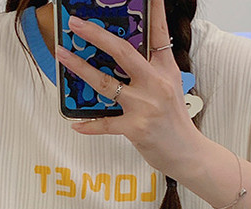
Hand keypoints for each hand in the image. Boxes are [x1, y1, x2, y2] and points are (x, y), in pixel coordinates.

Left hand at [55, 0, 205, 179]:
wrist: (187, 153)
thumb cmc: (175, 123)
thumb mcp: (170, 89)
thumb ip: (150, 72)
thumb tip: (121, 59)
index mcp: (165, 70)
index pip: (158, 33)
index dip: (153, 10)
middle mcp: (155, 84)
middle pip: (122, 52)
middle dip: (96, 35)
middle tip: (75, 23)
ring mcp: (144, 106)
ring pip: (105, 83)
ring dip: (80, 68)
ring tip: (63, 56)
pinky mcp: (135, 128)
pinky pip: (105, 124)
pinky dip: (89, 125)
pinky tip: (75, 124)